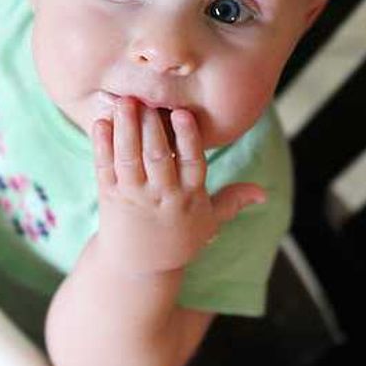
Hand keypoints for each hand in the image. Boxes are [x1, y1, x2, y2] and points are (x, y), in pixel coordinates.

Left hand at [90, 97, 266, 273]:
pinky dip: (102, 145)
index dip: (187, 138)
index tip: (182, 114)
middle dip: (151, 128)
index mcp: (189, 197)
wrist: (139, 266)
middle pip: (157, 158)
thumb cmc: (178, 239)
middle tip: (146, 99)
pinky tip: (101, 122)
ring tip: (124, 102)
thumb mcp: (210, 222)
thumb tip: (264, 193)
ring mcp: (133, 196)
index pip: (191, 164)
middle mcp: (161, 195)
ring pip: (128, 159)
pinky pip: (104, 167)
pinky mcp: (109, 196)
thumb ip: (233, 200)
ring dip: (125, 130)